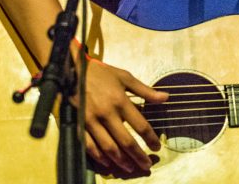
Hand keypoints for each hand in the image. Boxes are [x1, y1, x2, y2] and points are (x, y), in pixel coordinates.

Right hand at [73, 59, 167, 174]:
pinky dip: (99, 157)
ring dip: (121, 160)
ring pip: (108, 147)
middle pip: (125, 141)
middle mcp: (107, 113)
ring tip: (131, 168)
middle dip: (138, 155)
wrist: (72, 69)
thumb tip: (166, 98)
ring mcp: (91, 121)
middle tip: (147, 165)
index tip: (157, 147)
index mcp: (120, 100)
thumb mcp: (125, 77)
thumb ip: (145, 90)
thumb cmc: (101, 73)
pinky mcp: (78, 125)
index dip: (150, 138)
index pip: (140, 125)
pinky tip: (108, 163)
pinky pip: (89, 146)